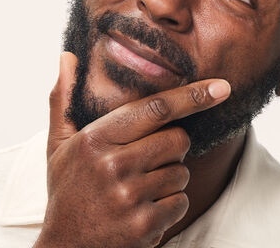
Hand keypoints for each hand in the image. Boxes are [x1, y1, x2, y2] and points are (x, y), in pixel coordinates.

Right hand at [34, 52, 230, 247]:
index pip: (154, 109)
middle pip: (177, 140)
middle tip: (146, 161)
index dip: (192, 96)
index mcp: (95, 140)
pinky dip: (169, 206)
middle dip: (172, 148)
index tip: (221, 87)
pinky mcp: (145, 224)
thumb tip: (67, 56)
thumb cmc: (67, 192)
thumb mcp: (58, 146)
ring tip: (139, 189)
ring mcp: (129, 197)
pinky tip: (143, 210)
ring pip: (181, 172)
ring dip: (169, 179)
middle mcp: (113, 166)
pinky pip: (181, 202)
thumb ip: (63, 100)